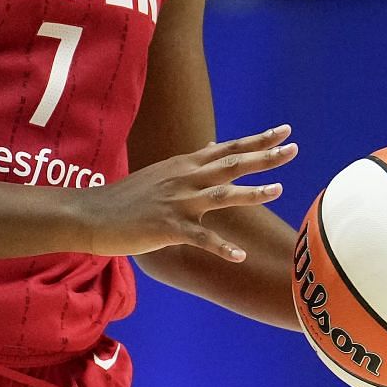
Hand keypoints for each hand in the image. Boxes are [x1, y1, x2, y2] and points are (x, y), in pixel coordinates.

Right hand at [80, 125, 296, 259]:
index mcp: (185, 165)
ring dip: (251, 192)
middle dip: (265, 157)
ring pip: (222, 194)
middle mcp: (185, 179)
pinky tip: (240, 256)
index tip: (284, 131)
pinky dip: (222, 247)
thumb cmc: (128, 197)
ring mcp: (177, 203)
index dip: (258, 140)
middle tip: (293, 149)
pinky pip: (201, 238)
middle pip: (231, 164)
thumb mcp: (162, 172)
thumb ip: (190, 163)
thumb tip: (212, 146)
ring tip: (279, 189)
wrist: (93, 214)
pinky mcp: (168, 227)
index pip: (228, 148)